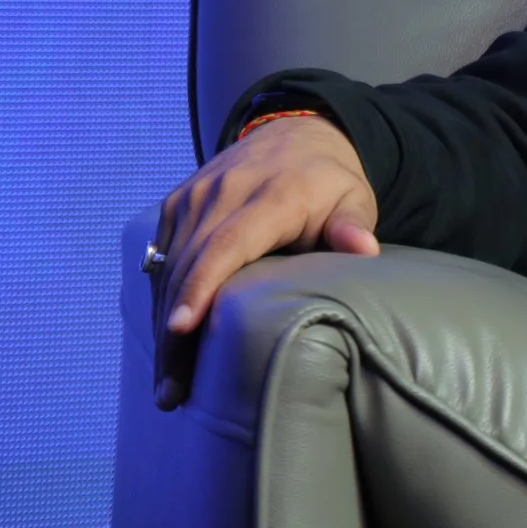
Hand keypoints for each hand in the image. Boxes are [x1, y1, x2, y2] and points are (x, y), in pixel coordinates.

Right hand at [148, 114, 378, 410]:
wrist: (295, 135)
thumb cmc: (328, 182)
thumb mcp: (353, 197)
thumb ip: (354, 223)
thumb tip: (365, 249)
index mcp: (270, 195)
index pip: (228, 243)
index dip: (202, 285)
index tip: (181, 328)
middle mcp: (222, 193)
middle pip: (190, 267)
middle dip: (176, 333)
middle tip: (175, 392)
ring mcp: (193, 197)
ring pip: (168, 269)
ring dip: (162, 327)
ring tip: (168, 384)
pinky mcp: (176, 205)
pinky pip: (161, 259)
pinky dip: (160, 302)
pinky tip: (165, 345)